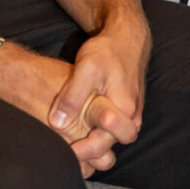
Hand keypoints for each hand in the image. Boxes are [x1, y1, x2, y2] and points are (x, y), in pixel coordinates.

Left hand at [51, 9, 150, 145]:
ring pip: (112, 138)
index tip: (66, 151)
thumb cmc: (107, 51)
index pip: (105, 144)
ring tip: (71, 142)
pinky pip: (113, 128)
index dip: (84, 151)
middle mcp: (132, 116)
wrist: (127, 37)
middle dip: (89, 152)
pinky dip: (98, 132)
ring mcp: (131, 113)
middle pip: (110, 146)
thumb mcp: (85, 69)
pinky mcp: (126, 108)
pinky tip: (81, 128)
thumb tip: (57, 124)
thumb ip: (72, 97)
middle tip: (67, 150)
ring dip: (93, 143)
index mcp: (124, 109)